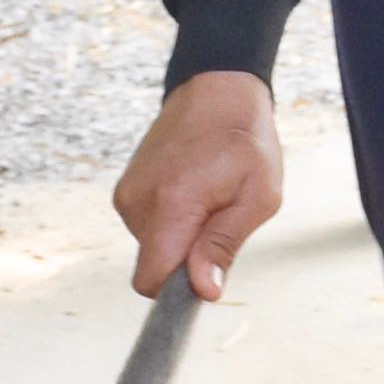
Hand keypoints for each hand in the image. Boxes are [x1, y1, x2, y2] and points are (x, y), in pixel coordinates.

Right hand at [113, 69, 282, 300]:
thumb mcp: (257, 196)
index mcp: (172, 204)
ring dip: (181, 236)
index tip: (201, 283)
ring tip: (208, 197)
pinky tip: (191, 190)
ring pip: (153, 247)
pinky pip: (147, 228)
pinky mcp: (126, 190)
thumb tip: (203, 290)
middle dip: (188, 258)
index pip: (151, 279)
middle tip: (220, 218)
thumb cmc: (245, 141)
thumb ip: (224, 245)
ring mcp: (128, 195)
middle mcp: (138, 201)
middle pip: (155, 265)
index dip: (175, 293)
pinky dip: (170, 220)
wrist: (216, 90)